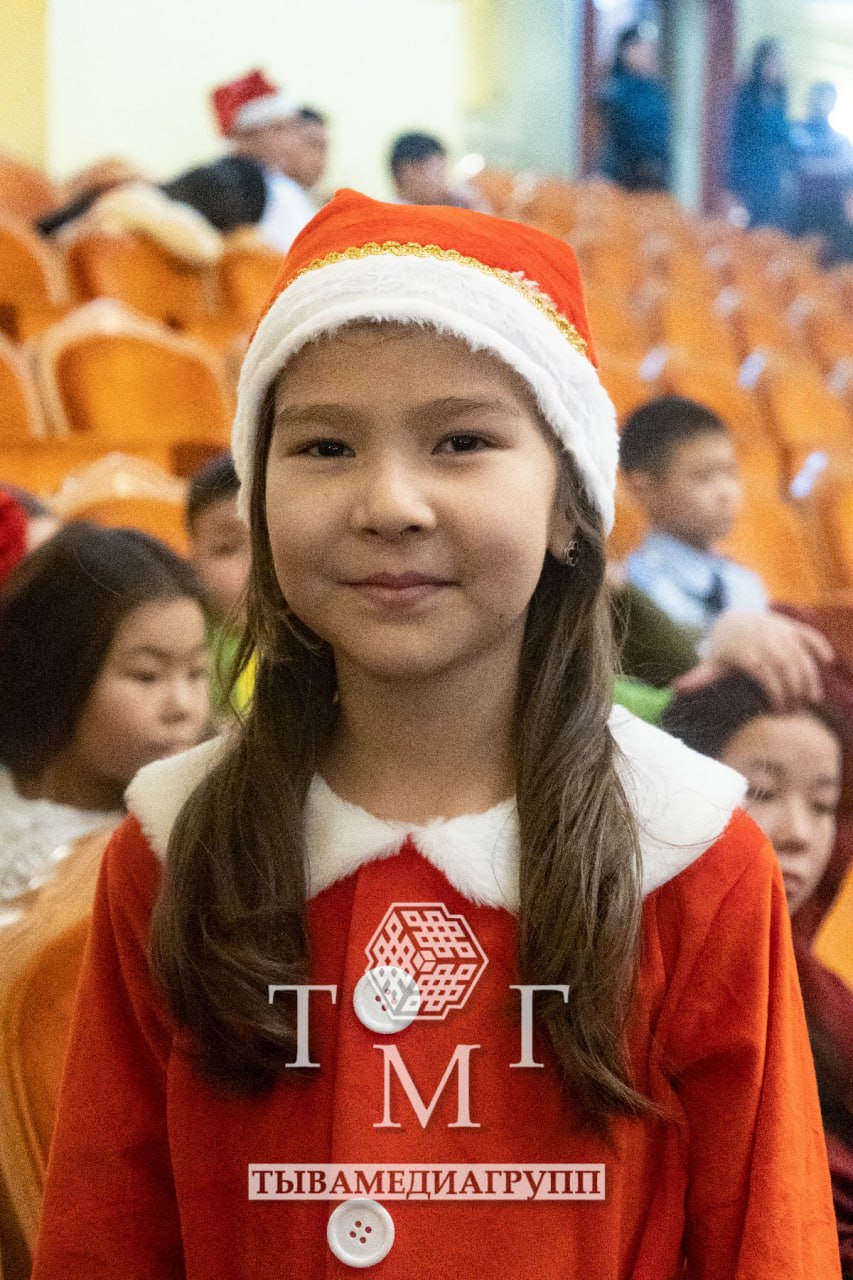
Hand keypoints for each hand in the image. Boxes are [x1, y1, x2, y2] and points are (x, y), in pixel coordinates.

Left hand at [672, 610, 835, 708]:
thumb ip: (698, 677)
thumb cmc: (724, 650)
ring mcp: (780, 630)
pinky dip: (819, 646)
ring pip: (800, 654)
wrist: (735, 619)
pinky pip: (809, 635)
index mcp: (745, 650)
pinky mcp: (792, 625)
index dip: (775, 692)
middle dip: (794, 689)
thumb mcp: (712, 663)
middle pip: (786, 666)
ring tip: (812, 698)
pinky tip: (827, 662)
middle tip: (797, 710)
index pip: (765, 673)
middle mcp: (764, 638)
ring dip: (809, 676)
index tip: (779, 711)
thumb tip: (675, 689)